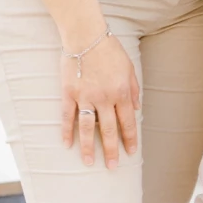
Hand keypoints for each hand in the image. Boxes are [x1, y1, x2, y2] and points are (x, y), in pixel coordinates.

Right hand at [59, 35, 140, 168]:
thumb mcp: (129, 68)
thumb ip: (134, 89)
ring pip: (87, 128)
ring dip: (88, 147)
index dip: (130, 139)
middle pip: (109, 130)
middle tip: (112, 167)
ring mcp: (85, 96)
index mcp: (121, 93)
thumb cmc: (110, 49)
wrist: (86, 35)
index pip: (127, 122)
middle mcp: (105, 98)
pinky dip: (66, 131)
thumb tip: (136, 109)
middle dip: (112, 150)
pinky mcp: (69, 93)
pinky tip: (67, 144)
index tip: (131, 153)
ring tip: (90, 162)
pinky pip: (67, 116)